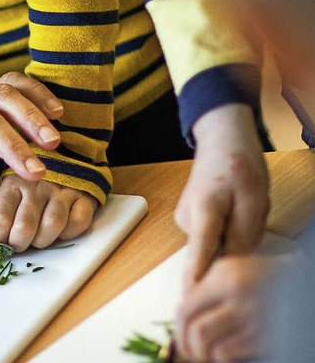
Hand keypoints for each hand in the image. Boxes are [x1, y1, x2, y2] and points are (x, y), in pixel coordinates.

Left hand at [0, 174, 97, 251]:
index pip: (1, 218)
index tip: (0, 244)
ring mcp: (62, 190)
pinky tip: (61, 230)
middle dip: (20, 244)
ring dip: (43, 240)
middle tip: (19, 244)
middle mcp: (38, 185)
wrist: (69, 153)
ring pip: (51, 226)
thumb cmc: (33, 179)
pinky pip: (77, 223)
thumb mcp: (12, 185)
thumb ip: (2, 209)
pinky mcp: (84, 196)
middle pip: (25, 227)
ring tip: (39, 238)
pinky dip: (69, 233)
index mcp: (14, 182)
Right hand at [175, 104, 268, 287]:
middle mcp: (187, 220)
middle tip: (252, 211)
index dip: (195, 281)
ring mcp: (186, 219)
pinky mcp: (191, 218)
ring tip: (244, 203)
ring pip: (215, 242)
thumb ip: (244, 235)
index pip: (198, 256)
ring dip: (235, 232)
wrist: (221, 137)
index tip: (187, 303)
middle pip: (212, 251)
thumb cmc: (238, 162)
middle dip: (236, 243)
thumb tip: (233, 264)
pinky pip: (213, 234)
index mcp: (203, 213)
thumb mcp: (253, 198)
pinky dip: (228, 226)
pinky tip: (234, 204)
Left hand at [175, 256, 271, 361]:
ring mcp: (257, 319)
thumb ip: (201, 287)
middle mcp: (241, 297)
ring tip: (204, 353)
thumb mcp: (227, 268)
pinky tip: (224, 353)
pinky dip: (222, 357)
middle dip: (187, 345)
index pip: (186, 309)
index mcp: (226, 278)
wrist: (297, 281)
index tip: (178, 334)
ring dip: (204, 354)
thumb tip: (181, 314)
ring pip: (213, 348)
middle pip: (197, 331)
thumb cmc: (258, 275)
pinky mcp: (269, 337)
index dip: (177, 327)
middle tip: (188, 350)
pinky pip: (232, 354)